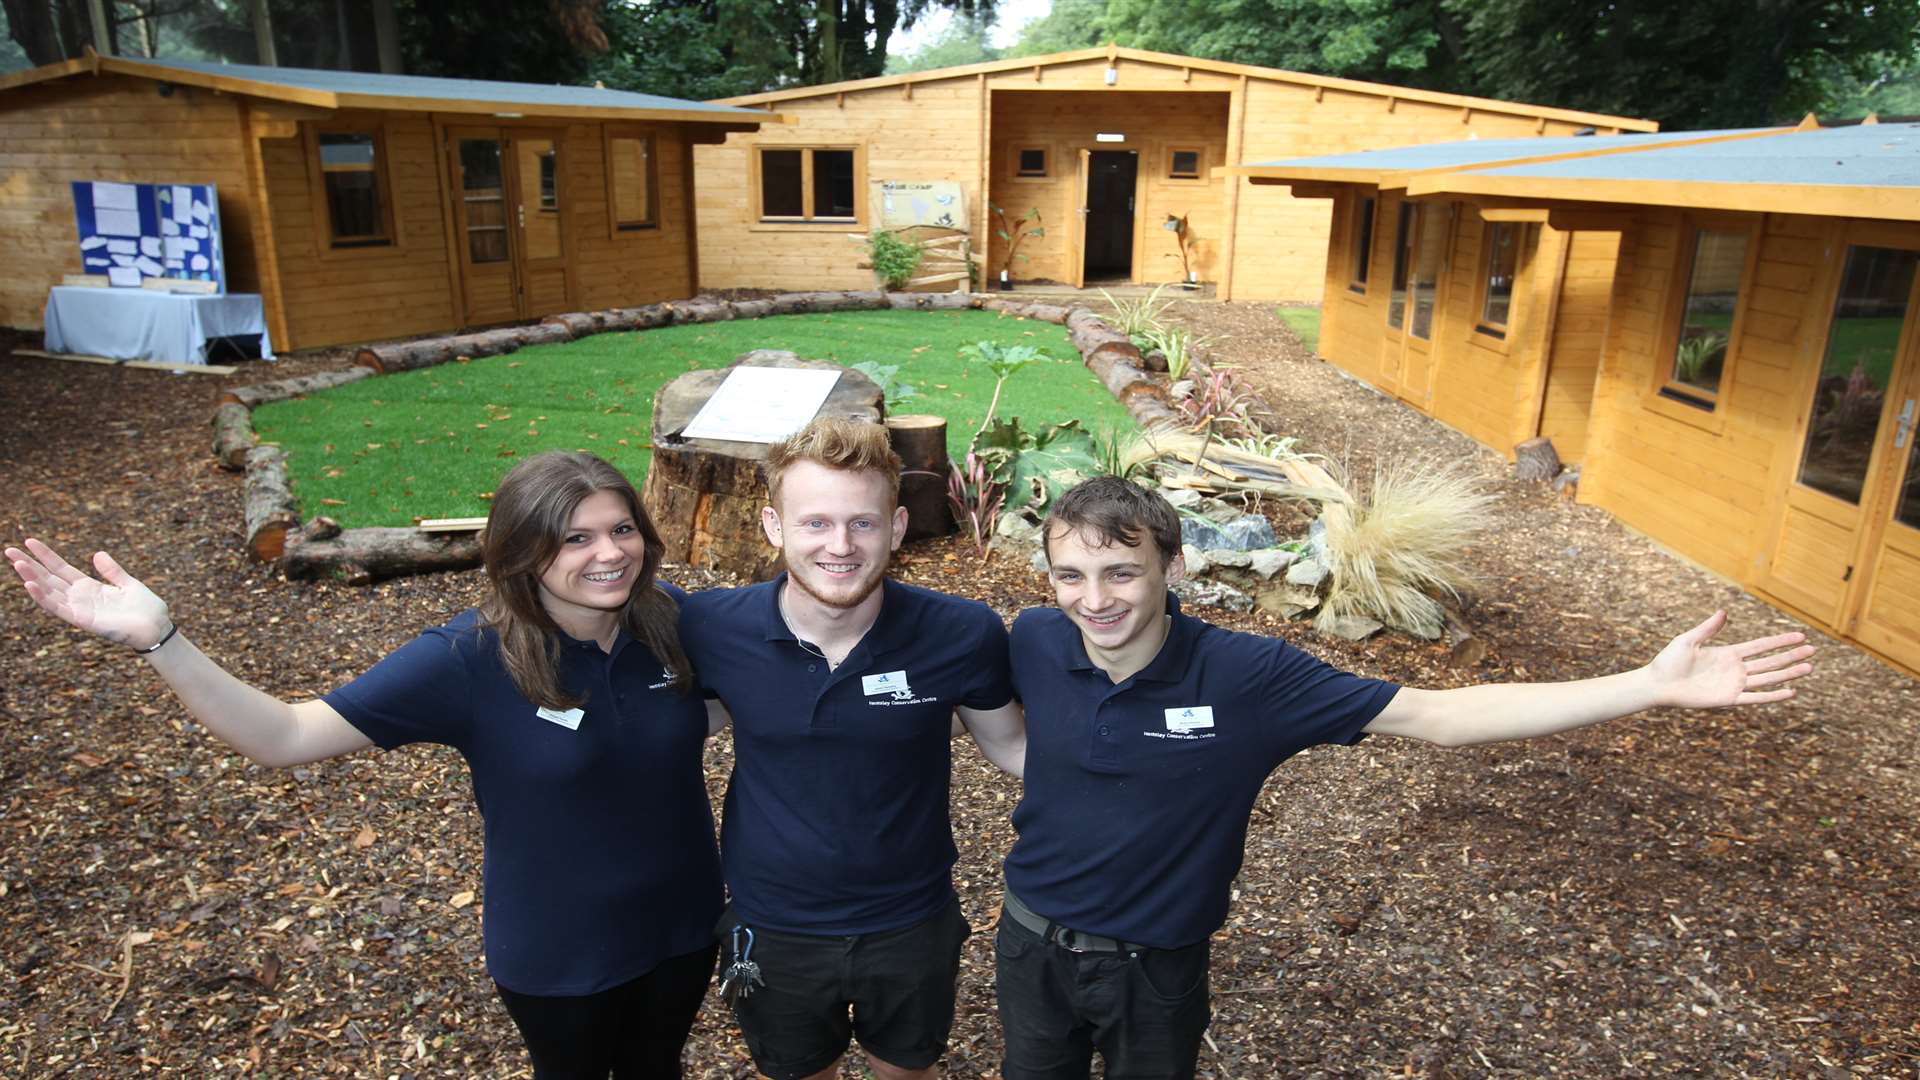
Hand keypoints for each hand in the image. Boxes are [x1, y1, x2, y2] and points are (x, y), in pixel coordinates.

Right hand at [6, 539, 172, 649]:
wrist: (157, 628)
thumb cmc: (145, 609)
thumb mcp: (128, 583)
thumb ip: (112, 570)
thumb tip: (97, 554)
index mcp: (88, 587)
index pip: (60, 568)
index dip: (45, 555)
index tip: (30, 541)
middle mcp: (79, 597)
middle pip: (48, 578)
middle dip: (29, 564)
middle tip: (9, 550)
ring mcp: (79, 609)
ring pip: (48, 591)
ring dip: (32, 578)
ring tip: (17, 563)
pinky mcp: (82, 620)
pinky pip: (58, 608)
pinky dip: (43, 597)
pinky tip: (30, 584)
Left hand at [1647, 610, 1814, 708]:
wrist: (1657, 684)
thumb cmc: (1668, 661)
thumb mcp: (1688, 640)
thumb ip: (1708, 628)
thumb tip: (1724, 612)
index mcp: (1728, 653)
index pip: (1761, 646)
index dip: (1780, 641)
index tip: (1800, 636)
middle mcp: (1735, 669)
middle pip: (1770, 661)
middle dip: (1791, 655)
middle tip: (1812, 650)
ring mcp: (1733, 684)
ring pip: (1768, 678)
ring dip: (1788, 674)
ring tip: (1809, 668)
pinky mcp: (1728, 699)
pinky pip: (1755, 697)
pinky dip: (1773, 696)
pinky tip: (1791, 692)